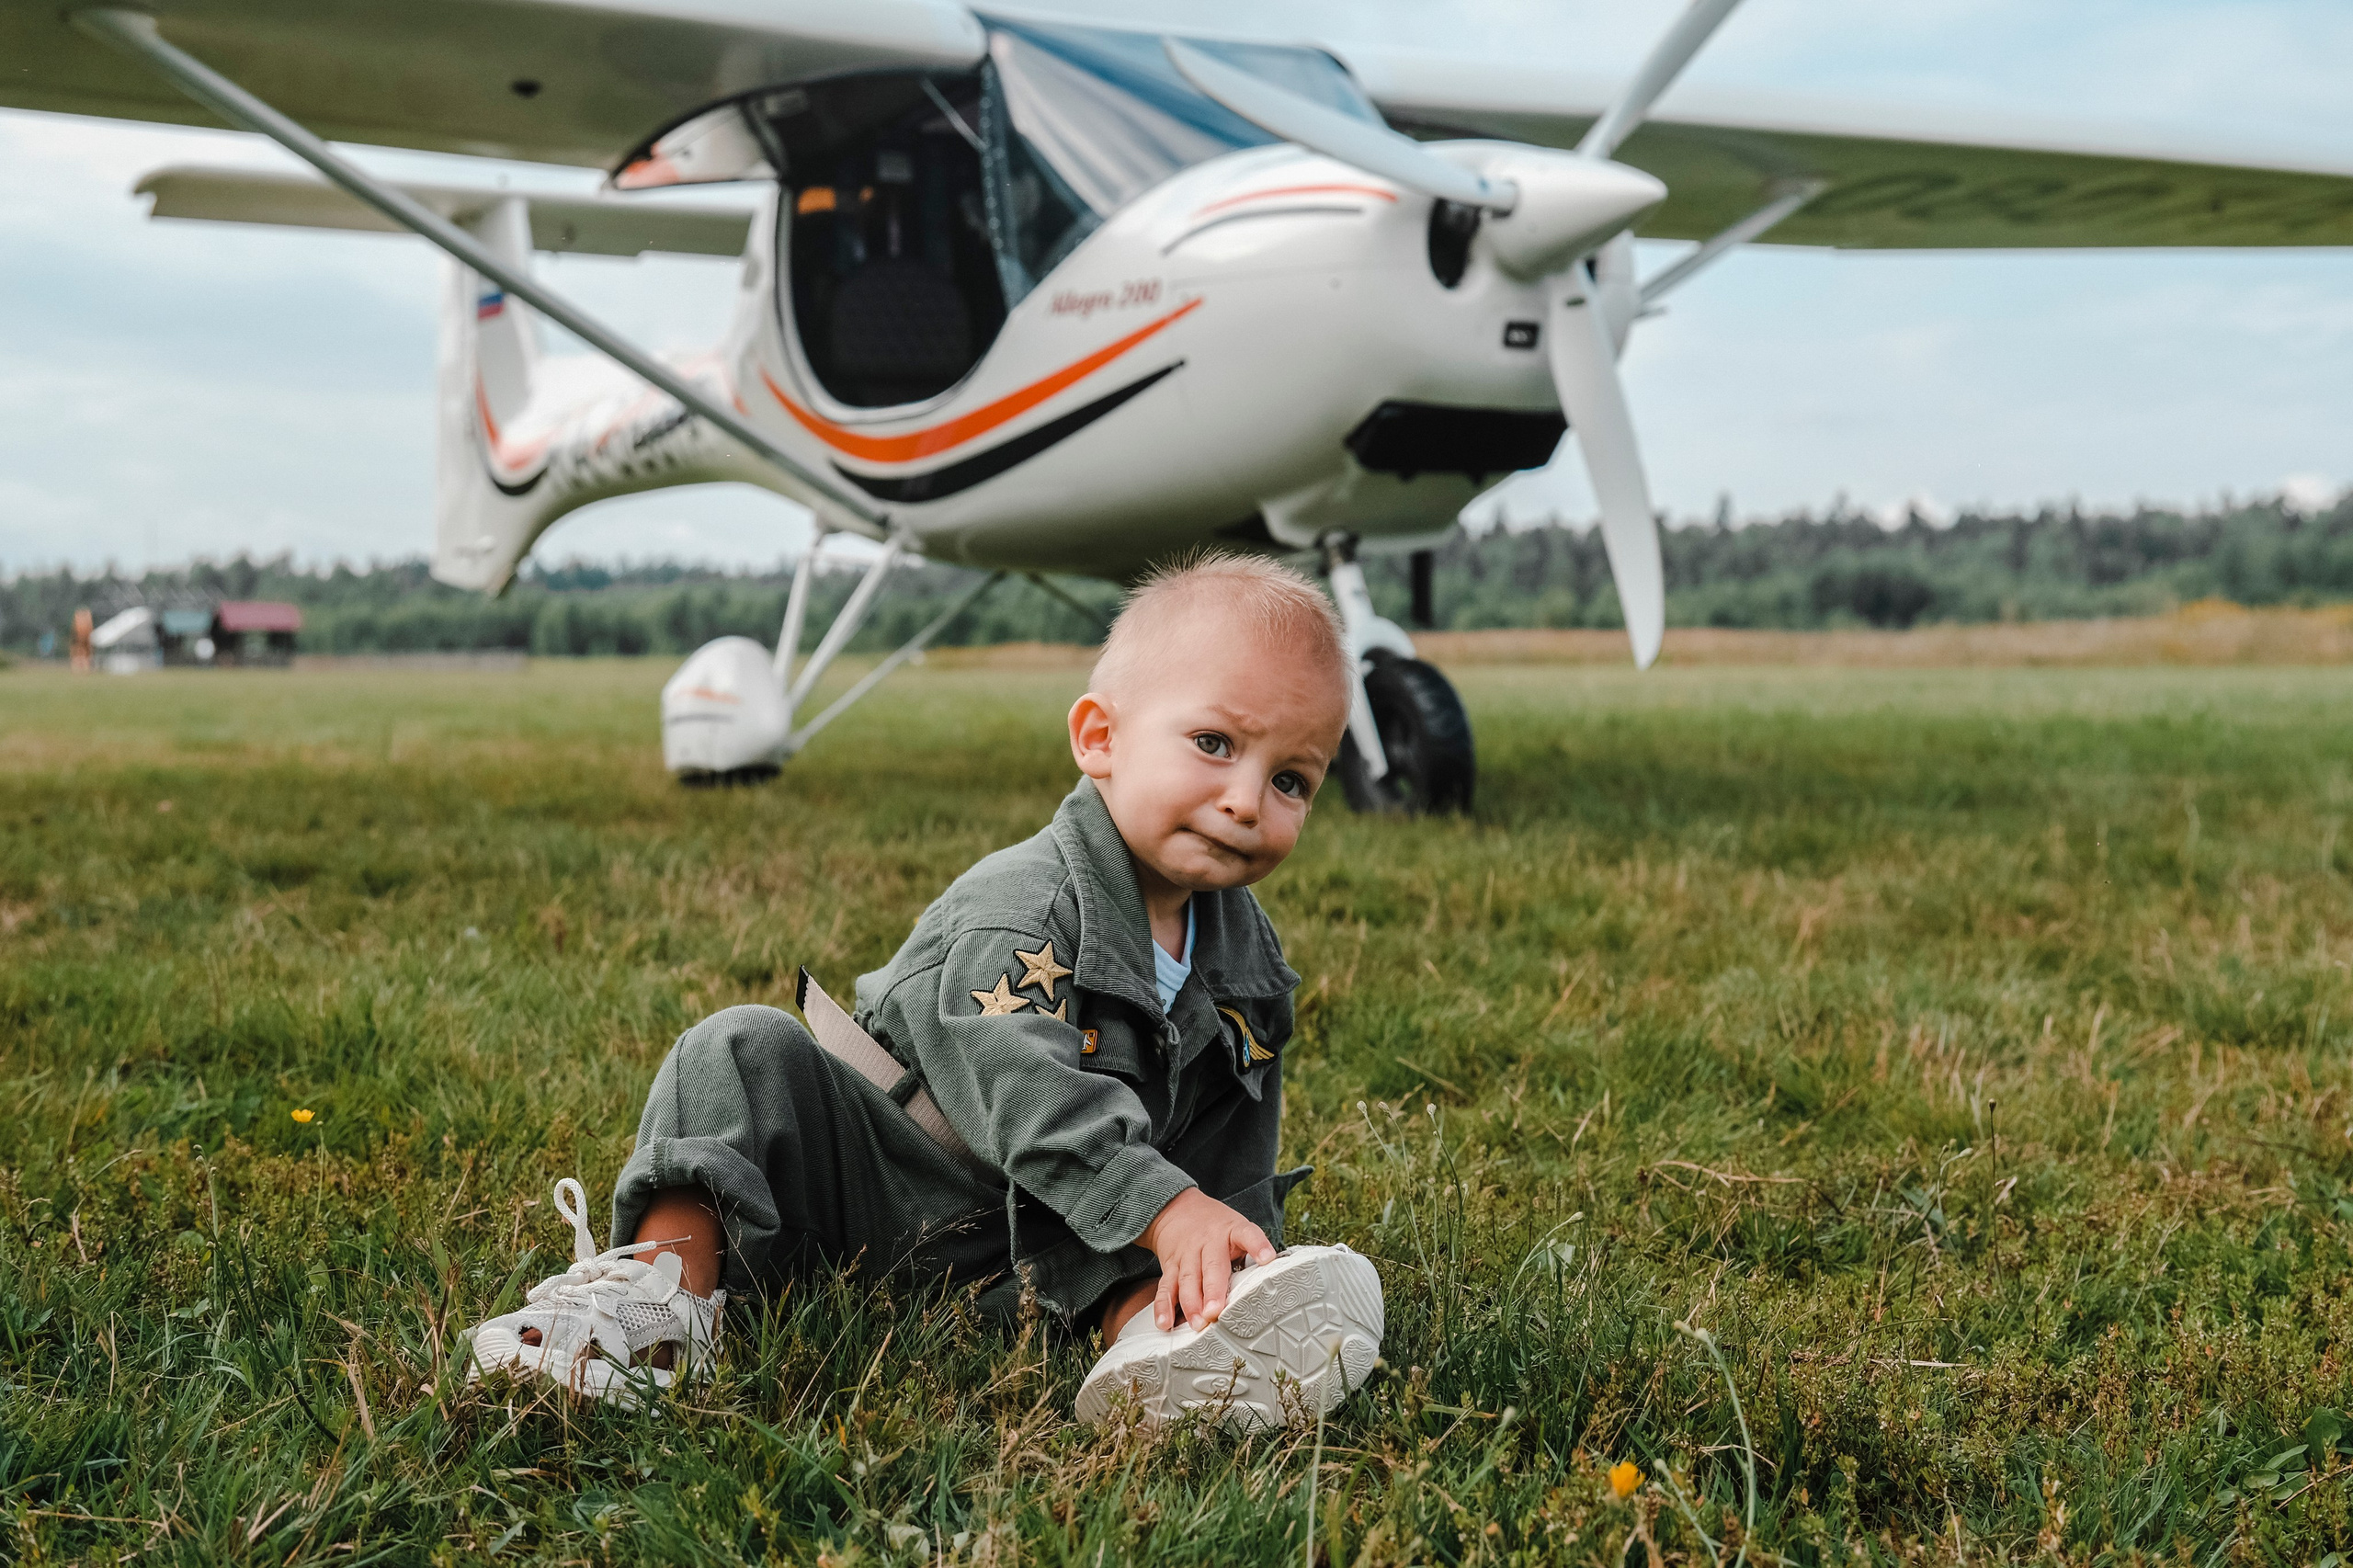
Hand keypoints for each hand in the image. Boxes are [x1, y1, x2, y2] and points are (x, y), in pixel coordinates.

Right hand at [1136, 1187, 1275, 1330]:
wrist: (1175, 1207)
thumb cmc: (1217, 1228)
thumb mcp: (1236, 1229)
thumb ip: (1250, 1254)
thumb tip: (1272, 1285)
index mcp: (1231, 1230)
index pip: (1247, 1234)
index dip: (1258, 1246)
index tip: (1267, 1259)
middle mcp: (1208, 1243)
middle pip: (1211, 1267)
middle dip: (1213, 1291)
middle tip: (1215, 1312)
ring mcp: (1187, 1255)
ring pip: (1187, 1280)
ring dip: (1191, 1304)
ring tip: (1198, 1324)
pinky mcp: (1170, 1267)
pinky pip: (1166, 1288)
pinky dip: (1163, 1307)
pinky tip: (1165, 1324)